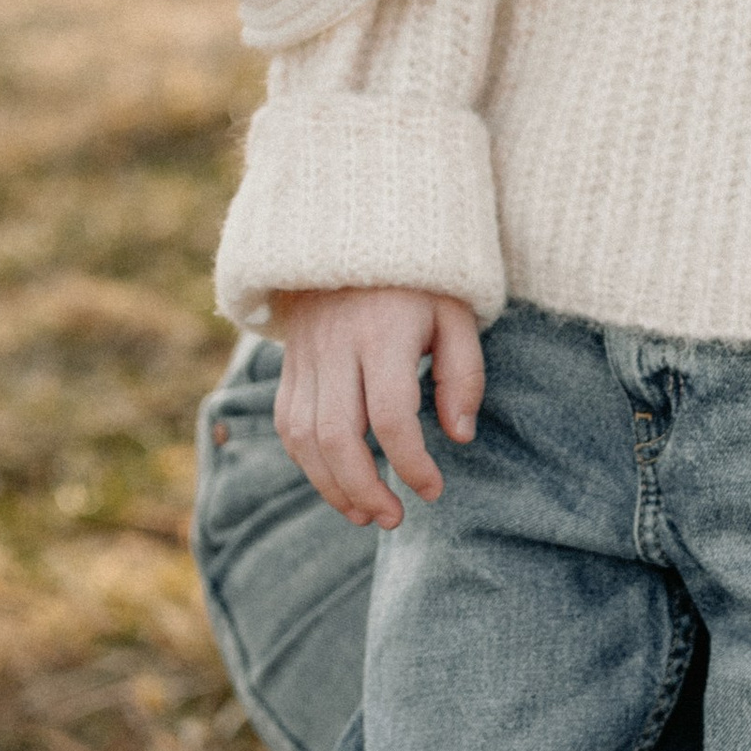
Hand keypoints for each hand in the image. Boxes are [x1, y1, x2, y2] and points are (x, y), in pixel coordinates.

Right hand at [272, 284, 484, 526]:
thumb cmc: (420, 280)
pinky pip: (288, 424)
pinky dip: (308, 463)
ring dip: (331, 486)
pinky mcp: (290, 363)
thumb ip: (462, 373)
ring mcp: (306, 355)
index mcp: (383, 332)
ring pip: (304, 437)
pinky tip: (337, 484)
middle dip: (364, 489)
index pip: (390, 415)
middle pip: (337, 436)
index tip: (434, 490)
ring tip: (365, 514)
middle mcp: (336, 346)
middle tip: (394, 519)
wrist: (355, 232)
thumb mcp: (456, 313)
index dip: (411, 462)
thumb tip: (459, 436)